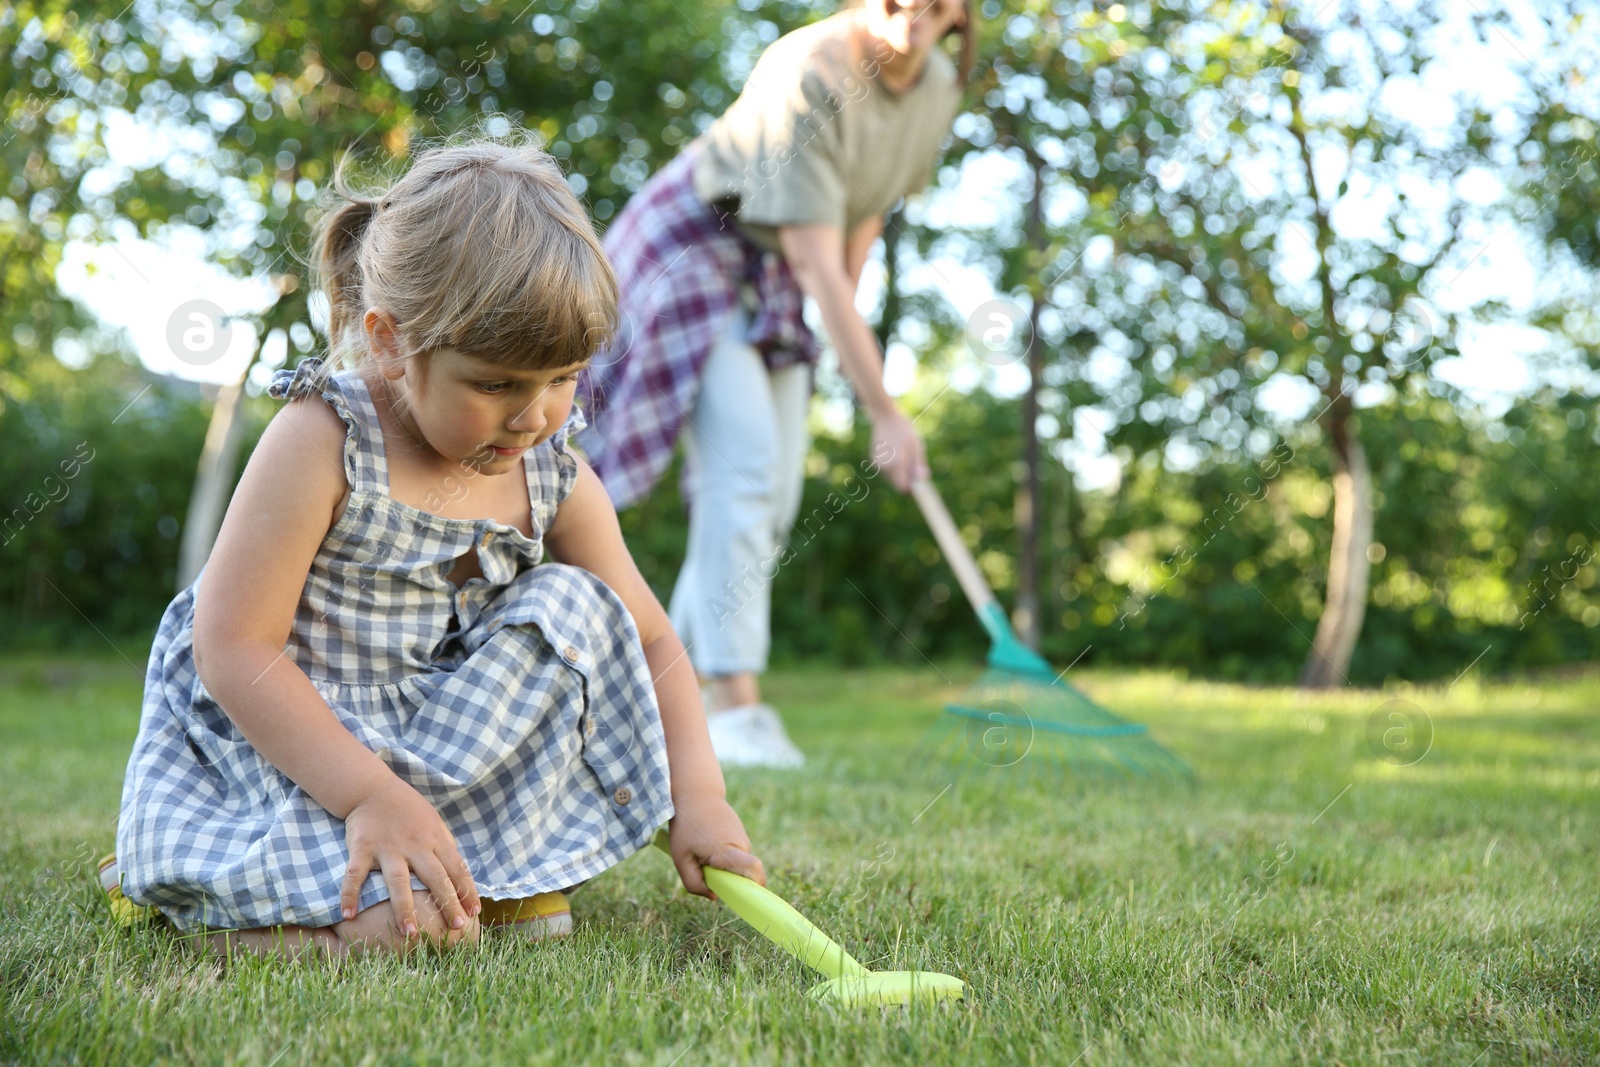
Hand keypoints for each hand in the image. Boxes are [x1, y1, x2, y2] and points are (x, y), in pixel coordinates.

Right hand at [339, 775, 480, 938]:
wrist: (373, 788)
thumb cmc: (408, 809)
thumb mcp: (434, 823)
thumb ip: (446, 847)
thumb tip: (462, 875)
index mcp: (434, 839)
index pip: (457, 868)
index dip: (467, 890)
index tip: (475, 912)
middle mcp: (414, 845)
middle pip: (435, 877)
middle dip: (448, 903)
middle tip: (458, 927)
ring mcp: (388, 847)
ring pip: (399, 881)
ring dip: (405, 908)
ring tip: (411, 932)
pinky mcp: (362, 847)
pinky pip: (355, 874)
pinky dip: (349, 894)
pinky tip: (348, 915)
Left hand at [668, 797, 764, 898]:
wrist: (696, 793)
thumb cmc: (686, 827)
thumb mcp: (681, 859)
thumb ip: (694, 883)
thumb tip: (714, 896)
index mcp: (727, 850)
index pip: (753, 869)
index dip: (756, 885)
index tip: (749, 897)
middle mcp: (741, 844)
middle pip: (741, 874)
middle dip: (726, 878)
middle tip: (703, 866)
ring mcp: (742, 837)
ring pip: (736, 863)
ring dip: (721, 864)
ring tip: (702, 849)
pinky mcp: (740, 832)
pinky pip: (734, 852)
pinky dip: (722, 853)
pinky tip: (707, 840)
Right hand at [868, 408, 928, 492]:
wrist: (885, 416)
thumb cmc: (904, 429)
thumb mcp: (917, 446)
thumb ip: (918, 465)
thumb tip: (922, 480)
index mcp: (895, 464)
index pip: (902, 487)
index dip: (911, 488)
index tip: (918, 484)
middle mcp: (883, 466)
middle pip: (896, 484)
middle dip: (906, 480)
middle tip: (915, 468)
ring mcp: (877, 463)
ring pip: (891, 478)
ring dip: (899, 473)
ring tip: (905, 456)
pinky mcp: (873, 459)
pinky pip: (886, 470)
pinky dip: (893, 467)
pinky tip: (897, 453)